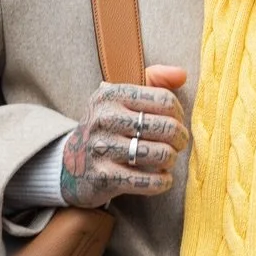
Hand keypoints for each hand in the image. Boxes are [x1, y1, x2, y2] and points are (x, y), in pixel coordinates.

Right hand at [59, 66, 188, 207]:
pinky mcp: (105, 177)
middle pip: (168, 128)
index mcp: (111, 94)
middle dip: (180, 139)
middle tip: (177, 144)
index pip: (165, 101)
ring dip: (172, 160)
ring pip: (162, 155)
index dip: (179, 114)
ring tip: (166, 159)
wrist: (73, 163)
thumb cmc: (108, 127)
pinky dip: (164, 181)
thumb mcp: (122, 97)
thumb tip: (182, 74)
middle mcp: (104, 118)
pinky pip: (151, 181)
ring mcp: (103, 148)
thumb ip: (154, 79)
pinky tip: (162, 177)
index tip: (175, 122)